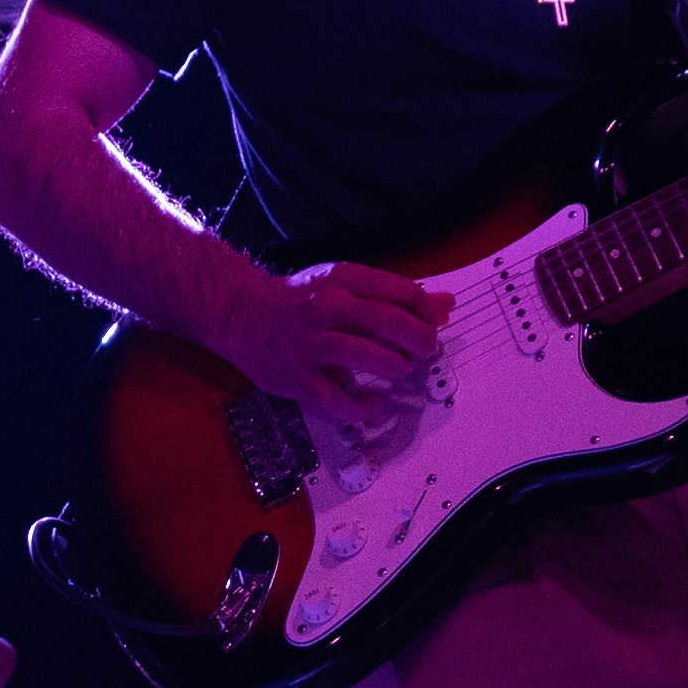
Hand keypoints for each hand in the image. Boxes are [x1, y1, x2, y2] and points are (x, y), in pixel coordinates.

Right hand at [216, 259, 445, 409]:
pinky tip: (374, 401)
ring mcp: (312, 346)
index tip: (434, 324)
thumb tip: (446, 306)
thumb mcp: (346, 286)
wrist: (240, 314)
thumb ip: (394, 297)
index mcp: (343, 280)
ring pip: (366, 356)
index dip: (427, 311)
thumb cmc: (302, 300)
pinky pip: (340, 401)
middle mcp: (328, 309)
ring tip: (401, 369)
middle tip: (426, 350)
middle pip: (388, 322)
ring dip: (396, 366)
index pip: (400, 291)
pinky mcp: (300, 380)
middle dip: (420, 339)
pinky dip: (365, 406)